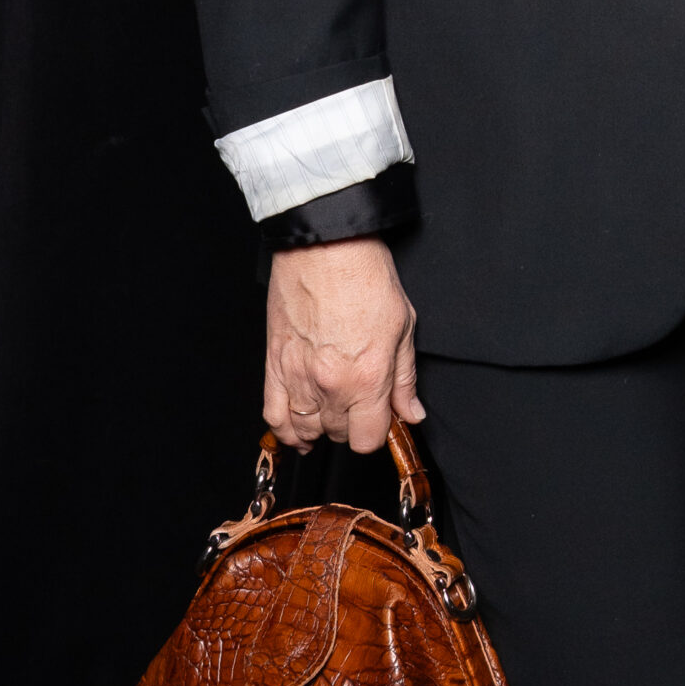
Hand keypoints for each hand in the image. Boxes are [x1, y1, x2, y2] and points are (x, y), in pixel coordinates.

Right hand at [264, 237, 425, 452]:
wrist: (324, 246)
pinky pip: (273, 415)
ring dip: (321, 426)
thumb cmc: (365, 275)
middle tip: (361, 399)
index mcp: (367, 377)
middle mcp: (331, 385)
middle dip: (353, 423)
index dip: (377, 431)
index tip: (381, 415)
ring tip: (333, 411)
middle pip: (338, 435)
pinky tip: (298, 430)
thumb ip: (405, 378)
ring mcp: (298, 377)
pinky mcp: (274, 365)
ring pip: (306, 429)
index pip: (368, 439)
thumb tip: (411, 413)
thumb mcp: (403, 325)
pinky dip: (285, 429)